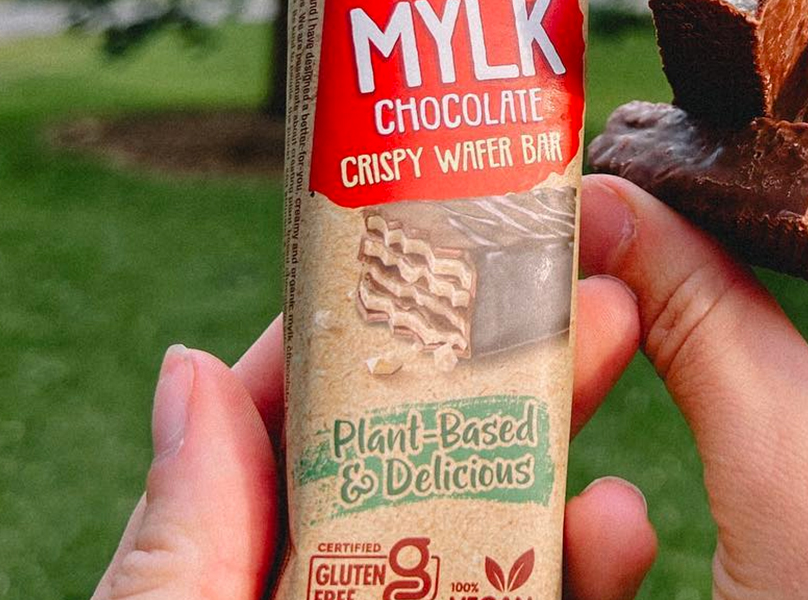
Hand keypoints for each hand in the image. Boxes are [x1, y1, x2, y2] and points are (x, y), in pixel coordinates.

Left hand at [94, 277, 656, 599]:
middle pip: (428, 459)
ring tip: (624, 368)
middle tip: (591, 287)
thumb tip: (187, 365)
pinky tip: (626, 530)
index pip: (305, 427)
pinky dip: (588, 567)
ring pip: (506, 538)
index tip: (445, 243)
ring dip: (570, 457)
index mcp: (243, 571)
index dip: (372, 332)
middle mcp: (340, 593)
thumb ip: (181, 538)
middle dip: (506, 367)